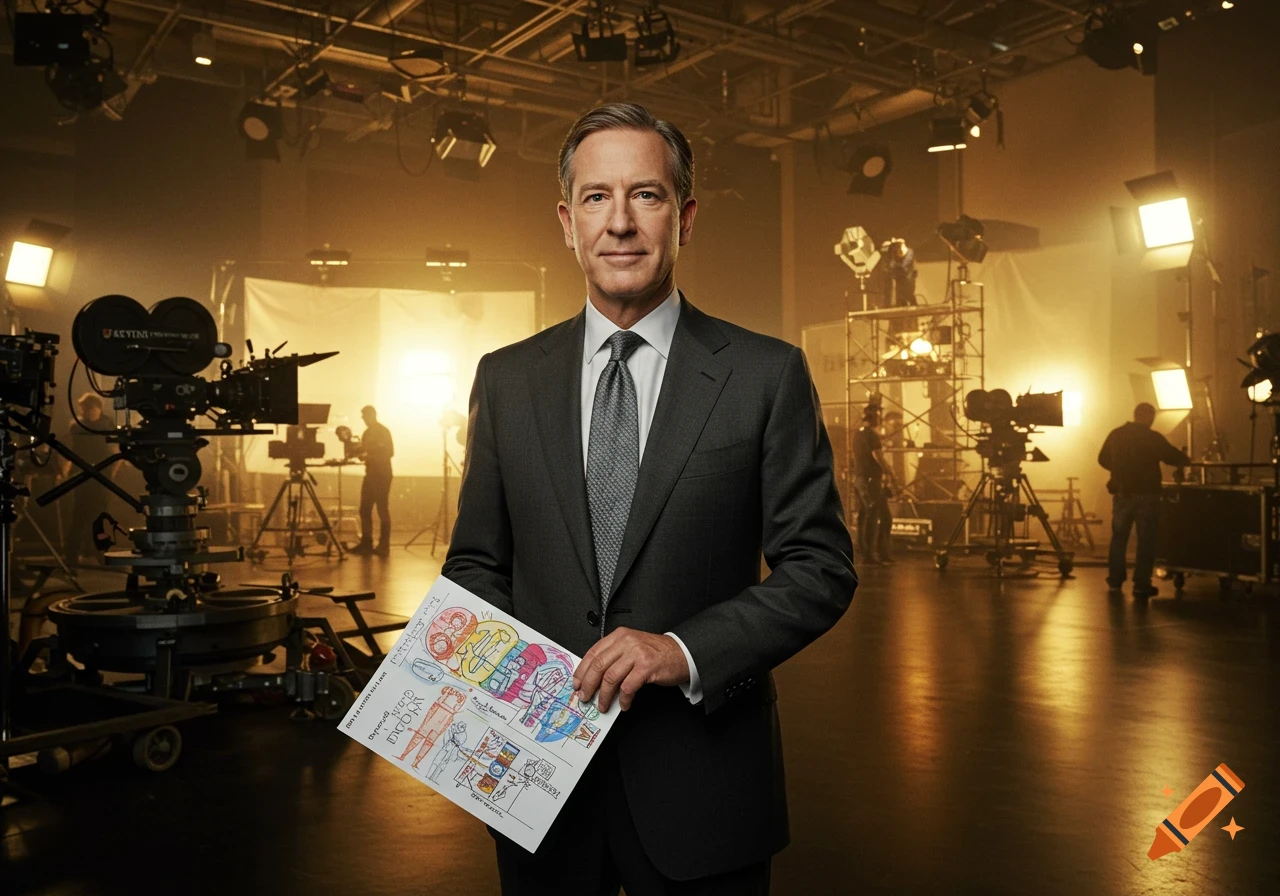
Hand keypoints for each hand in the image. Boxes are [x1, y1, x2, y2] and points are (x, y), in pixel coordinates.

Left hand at [572, 628, 689, 711]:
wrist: (681, 653)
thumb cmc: (656, 653)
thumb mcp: (631, 647)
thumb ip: (613, 657)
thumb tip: (592, 679)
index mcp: (619, 636)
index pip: (592, 653)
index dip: (582, 671)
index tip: (577, 684)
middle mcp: (626, 642)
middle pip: (598, 666)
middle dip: (588, 685)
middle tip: (585, 698)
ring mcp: (637, 653)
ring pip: (610, 678)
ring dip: (604, 696)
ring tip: (603, 705)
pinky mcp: (647, 667)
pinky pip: (628, 687)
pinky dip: (623, 699)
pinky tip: (624, 705)